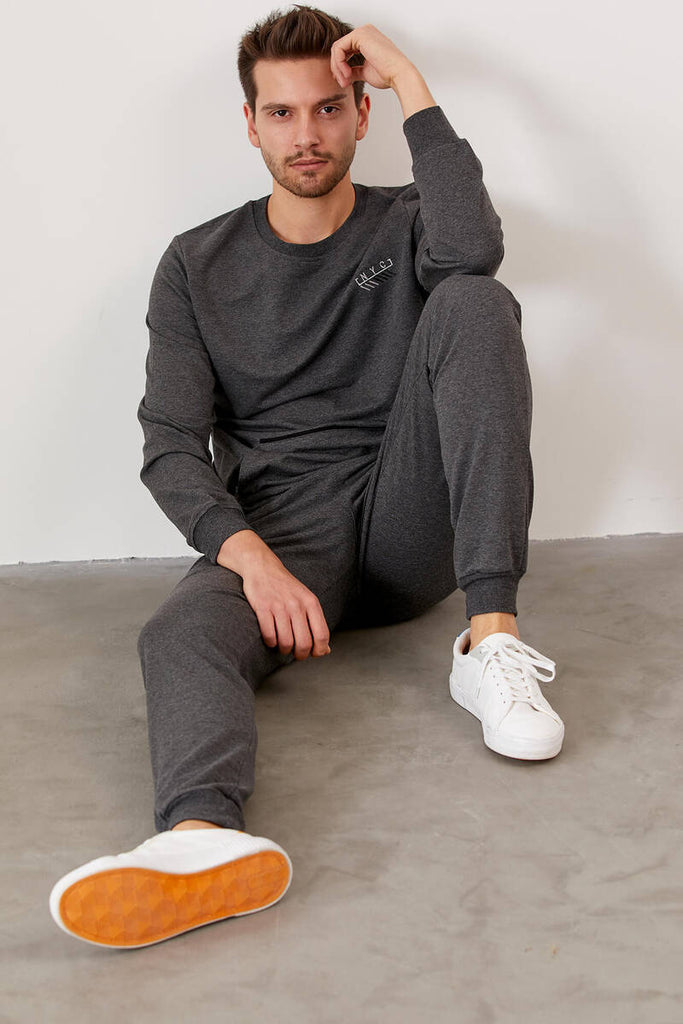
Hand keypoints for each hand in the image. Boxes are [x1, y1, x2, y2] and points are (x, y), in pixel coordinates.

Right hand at [218, 530, 330, 659]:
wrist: (263, 567)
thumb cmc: (286, 587)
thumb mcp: (306, 600)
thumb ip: (317, 623)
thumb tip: (326, 650)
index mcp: (311, 603)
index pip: (322, 635)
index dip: (319, 650)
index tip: (313, 653)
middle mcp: (297, 605)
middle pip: (304, 643)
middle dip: (301, 654)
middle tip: (296, 654)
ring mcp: (279, 606)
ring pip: (286, 642)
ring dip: (284, 649)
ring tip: (282, 646)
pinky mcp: (262, 607)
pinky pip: (269, 635)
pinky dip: (270, 642)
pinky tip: (271, 639)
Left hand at [330, 23, 414, 91]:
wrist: (398, 75)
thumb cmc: (387, 75)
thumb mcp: (365, 72)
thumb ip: (354, 71)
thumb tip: (344, 76)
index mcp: (367, 39)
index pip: (345, 50)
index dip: (340, 67)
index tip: (344, 82)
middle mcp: (365, 32)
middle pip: (339, 48)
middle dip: (337, 68)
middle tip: (342, 83)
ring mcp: (362, 31)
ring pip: (337, 48)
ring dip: (338, 67)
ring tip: (345, 81)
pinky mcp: (360, 35)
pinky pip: (339, 48)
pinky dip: (339, 63)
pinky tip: (347, 74)